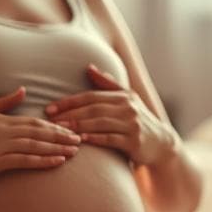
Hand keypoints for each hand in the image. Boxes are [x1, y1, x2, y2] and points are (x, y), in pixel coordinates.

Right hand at [0, 87, 81, 183]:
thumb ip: (1, 103)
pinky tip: (57, 162)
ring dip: (56, 148)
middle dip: (61, 135)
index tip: (70, 127)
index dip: (53, 124)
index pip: (31, 120)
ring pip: (33, 146)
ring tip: (74, 151)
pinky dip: (42, 161)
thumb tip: (23, 90)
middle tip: (81, 139)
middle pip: (37, 132)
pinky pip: (22, 161)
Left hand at [44, 65, 177, 165]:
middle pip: (93, 108)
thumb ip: (108, 84)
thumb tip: (89, 67)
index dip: (69, 101)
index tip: (50, 108)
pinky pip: (111, 139)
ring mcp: (132, 124)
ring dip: (78, 126)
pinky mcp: (134, 141)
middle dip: (69, 113)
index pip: (90, 96)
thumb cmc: (139, 120)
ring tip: (60, 130)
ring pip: (100, 123)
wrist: (162, 144)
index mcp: (123, 96)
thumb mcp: (127, 99)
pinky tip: (81, 140)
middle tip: (50, 119)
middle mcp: (128, 107)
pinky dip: (95, 139)